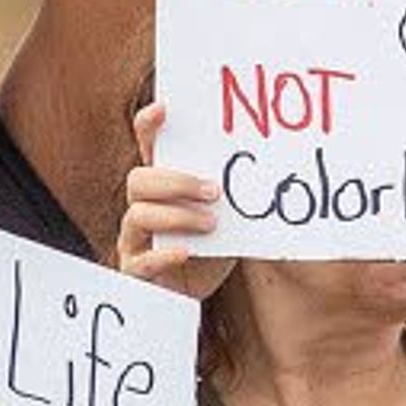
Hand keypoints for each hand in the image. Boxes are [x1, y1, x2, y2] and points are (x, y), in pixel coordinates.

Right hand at [118, 104, 233, 302]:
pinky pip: (140, 259)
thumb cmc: (212, 249)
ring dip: (178, 217)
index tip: (163, 109)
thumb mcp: (227, 218)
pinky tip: (188, 252)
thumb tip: (272, 169)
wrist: (199, 296)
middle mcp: (141, 207)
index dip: (148, 126)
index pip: (147, 147)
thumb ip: (234, 196)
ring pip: (137, 214)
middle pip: (138, 179)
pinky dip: (164, 254)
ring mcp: (133, 239)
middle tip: (213, 190)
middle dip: (175, 181)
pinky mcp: (135, 271)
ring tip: (212, 224)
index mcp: (162, 187)